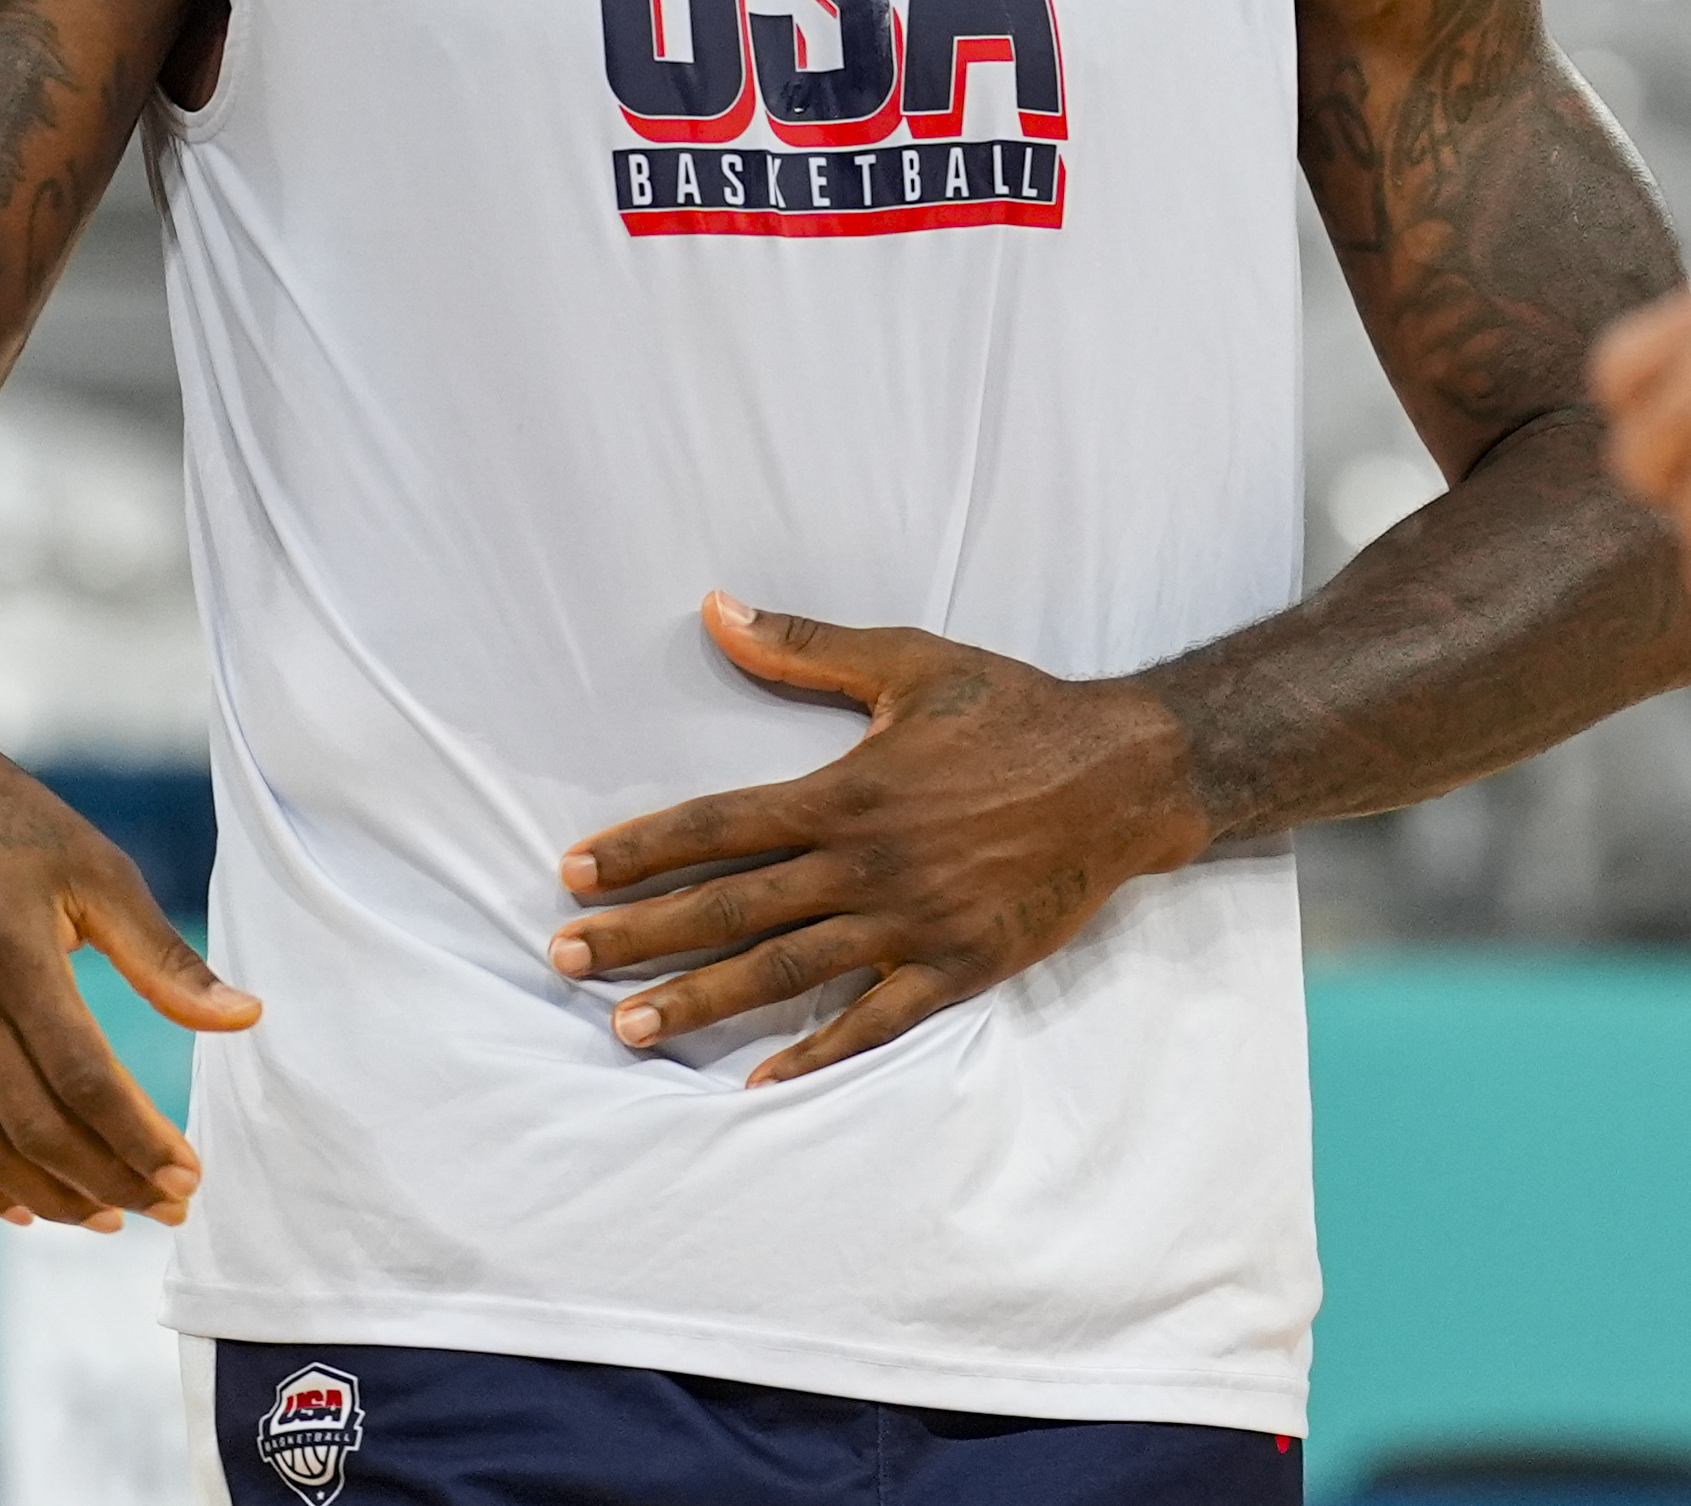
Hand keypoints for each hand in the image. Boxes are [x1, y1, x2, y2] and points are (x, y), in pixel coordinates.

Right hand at [0, 709, 258, 1227]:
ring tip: (108, 1216)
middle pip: (32, 1127)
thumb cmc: (14, 825)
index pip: (83, 1080)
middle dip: (108, 1180)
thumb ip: (166, 959)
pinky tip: (21, 1207)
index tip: (189, 1176)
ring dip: (46, 1197)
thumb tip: (247, 1019)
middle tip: (166, 1208)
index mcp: (11, 953)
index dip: (138, 1140)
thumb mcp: (101, 871)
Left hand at [552, 597, 1205, 1087]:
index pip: (719, 826)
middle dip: (640, 934)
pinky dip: (813, 1054)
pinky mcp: (956, 967)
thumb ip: (805, 645)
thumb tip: (716, 609)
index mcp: (847, 790)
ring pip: (783, 971)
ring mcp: (910, 924)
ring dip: (699, 1000)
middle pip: (731, 906)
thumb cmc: (1014, 711)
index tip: (573, 872)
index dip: (641, 851)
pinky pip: (872, 1021)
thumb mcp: (910, 663)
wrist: (1125, 774)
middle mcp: (867, 863)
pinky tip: (755, 1082)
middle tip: (564, 958)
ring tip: (627, 1027)